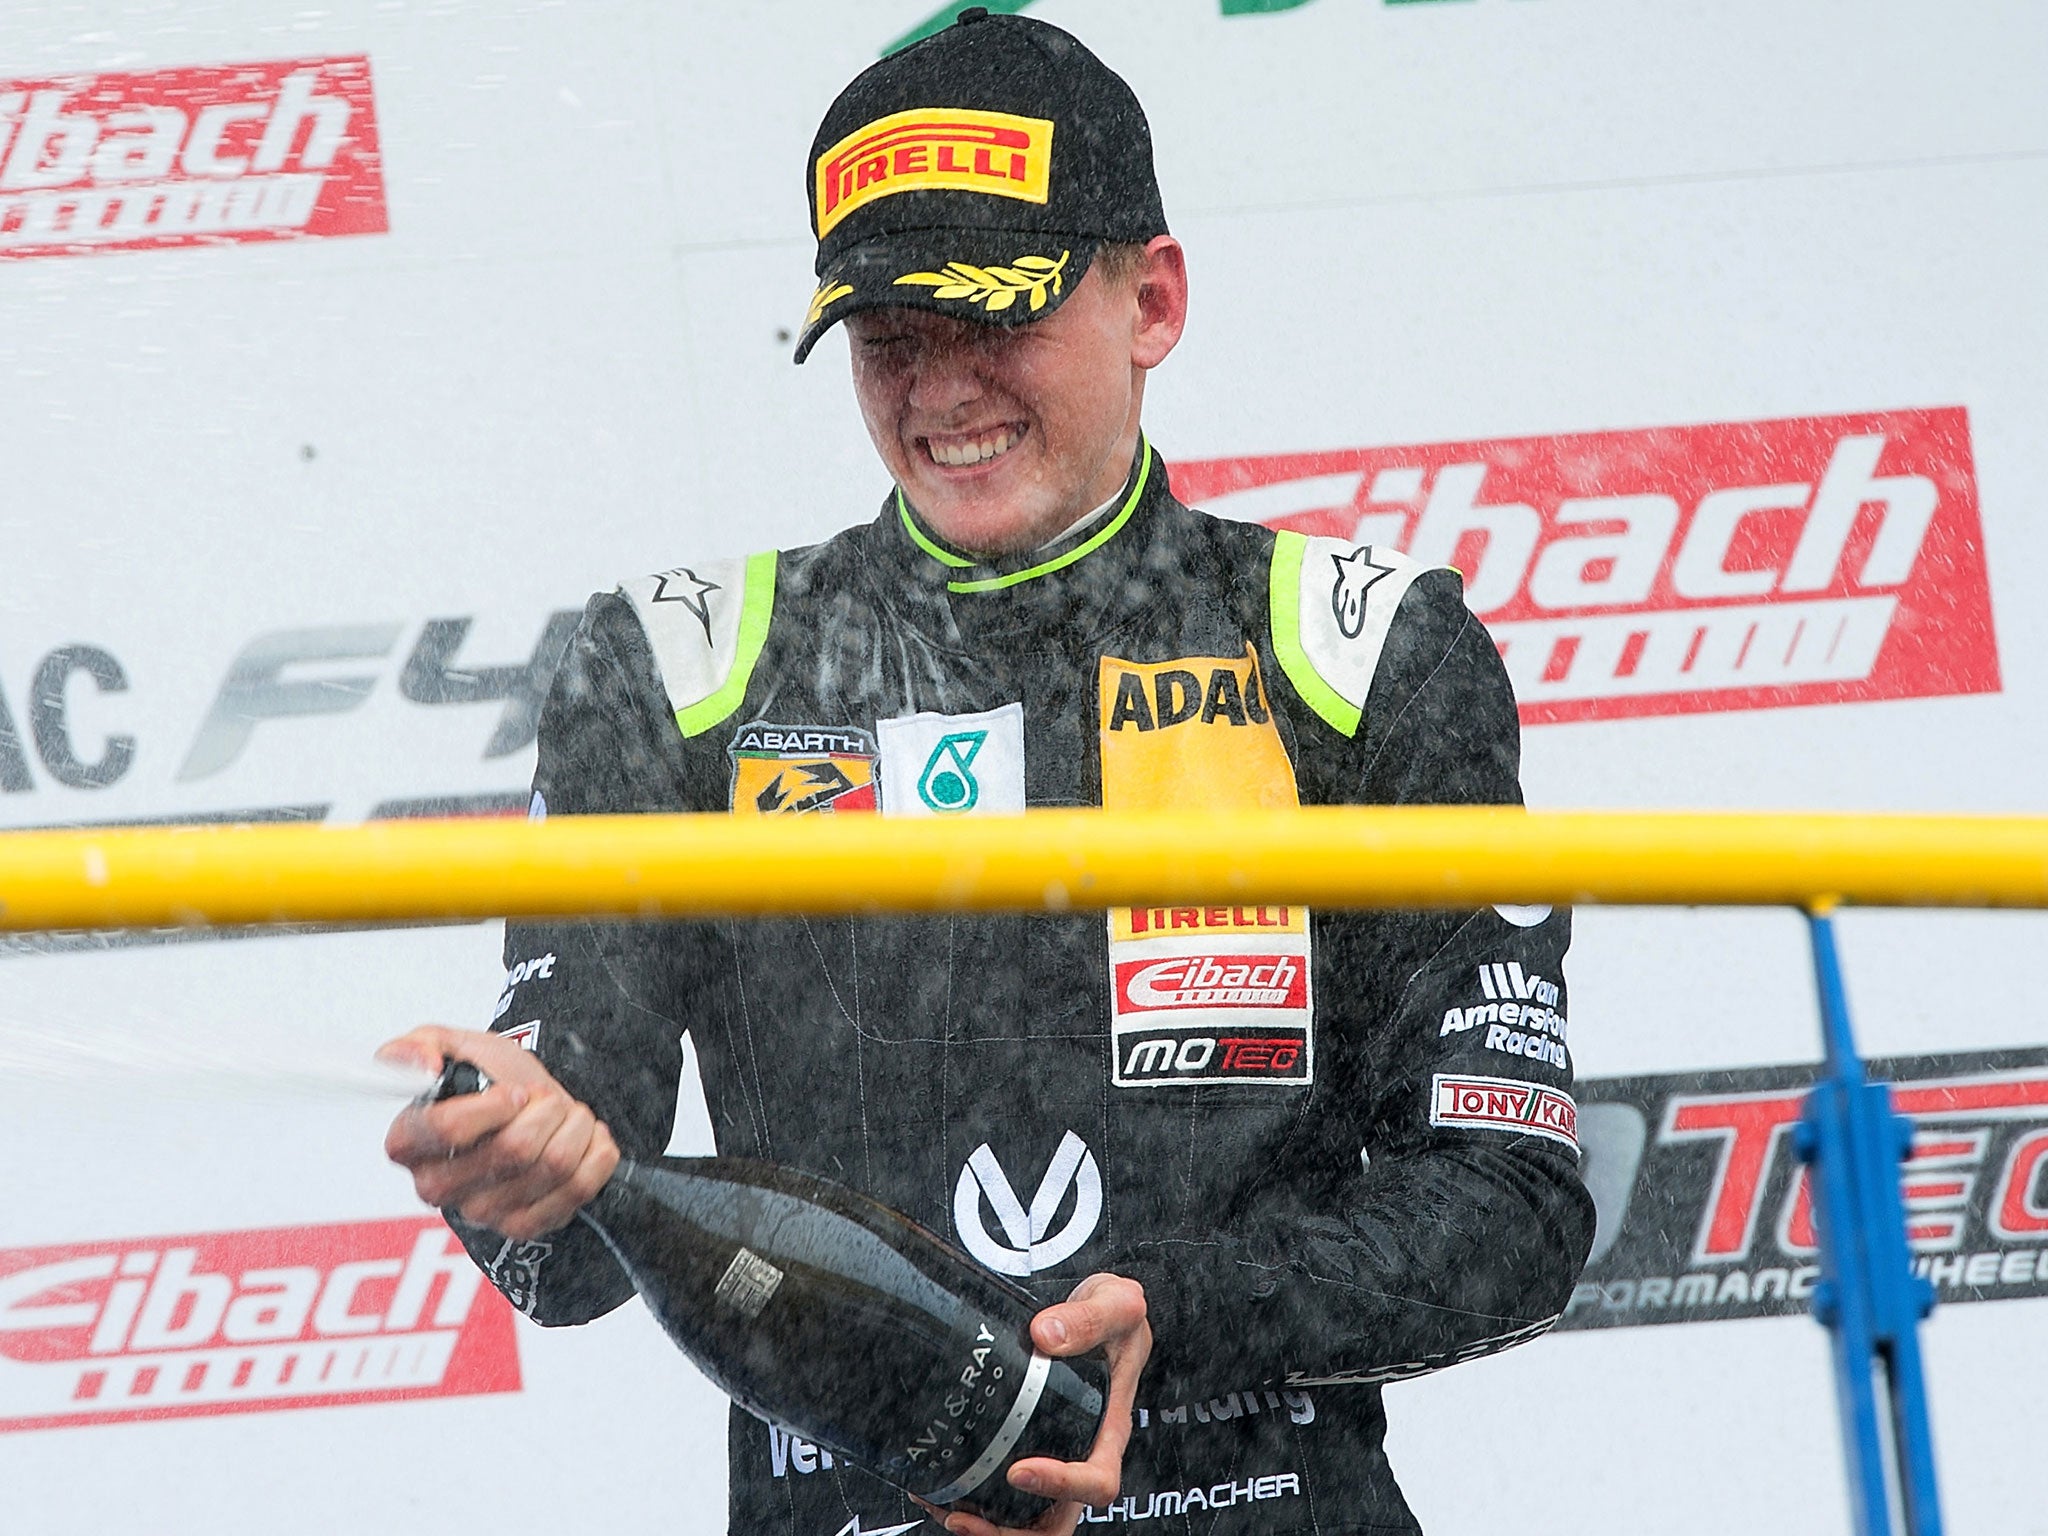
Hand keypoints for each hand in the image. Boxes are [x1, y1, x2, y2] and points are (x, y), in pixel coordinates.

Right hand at [379, 1024, 618, 1239]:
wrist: (530, 1109)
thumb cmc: (490, 1082)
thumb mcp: (456, 1046)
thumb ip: (421, 1044)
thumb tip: (425, 1067)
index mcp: (409, 1143)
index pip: (447, 1128)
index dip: (494, 1104)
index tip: (516, 1092)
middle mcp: (435, 1186)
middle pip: (515, 1147)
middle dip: (546, 1109)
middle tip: (544, 1099)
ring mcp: (481, 1212)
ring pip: (553, 1163)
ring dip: (574, 1126)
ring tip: (564, 1116)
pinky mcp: (522, 1227)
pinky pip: (578, 1187)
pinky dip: (596, 1153)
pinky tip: (582, 1141)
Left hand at [933, 1272, 1150, 1535]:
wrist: (1100, 1312)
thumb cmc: (1117, 1316)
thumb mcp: (1117, 1304)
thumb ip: (1088, 1317)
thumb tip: (1046, 1335)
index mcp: (1109, 1427)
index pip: (1096, 1480)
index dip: (1060, 1486)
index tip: (1020, 1471)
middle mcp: (1080, 1449)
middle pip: (1055, 1520)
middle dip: (1011, 1533)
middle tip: (965, 1518)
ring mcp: (1052, 1451)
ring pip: (1026, 1517)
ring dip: (986, 1526)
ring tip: (945, 1510)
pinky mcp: (1026, 1442)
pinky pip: (1004, 1491)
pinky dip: (971, 1498)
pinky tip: (939, 1485)